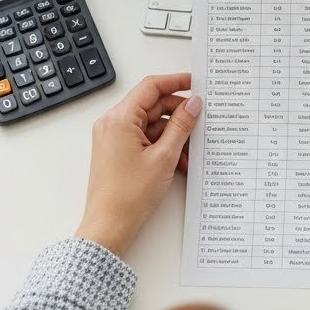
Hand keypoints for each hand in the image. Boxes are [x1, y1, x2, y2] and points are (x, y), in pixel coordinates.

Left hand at [75, 74, 200, 257]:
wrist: (108, 227)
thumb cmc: (128, 196)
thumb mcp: (164, 157)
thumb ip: (181, 126)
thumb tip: (194, 104)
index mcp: (119, 119)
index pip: (151, 87)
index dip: (176, 82)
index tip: (195, 82)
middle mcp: (113, 124)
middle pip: (152, 105)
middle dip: (178, 115)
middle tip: (200, 121)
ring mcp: (114, 138)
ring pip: (151, 124)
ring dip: (173, 135)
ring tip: (190, 151)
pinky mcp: (118, 151)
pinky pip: (145, 139)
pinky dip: (163, 146)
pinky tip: (179, 161)